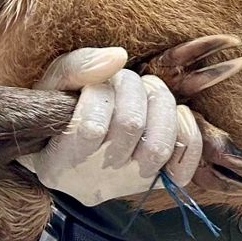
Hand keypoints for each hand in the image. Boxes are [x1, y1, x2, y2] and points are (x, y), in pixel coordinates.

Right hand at [19, 47, 200, 206]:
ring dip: (159, 104)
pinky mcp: (157, 181)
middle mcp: (96, 179)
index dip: (98, 93)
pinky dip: (187, 134)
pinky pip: (183, 169)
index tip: (92, 85)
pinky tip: (177, 113)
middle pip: (131, 126)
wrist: (71, 148)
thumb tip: (118, 57)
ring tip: (146, 94)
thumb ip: (78, 67)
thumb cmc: (60, 110)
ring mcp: (128, 183)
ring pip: (159, 145)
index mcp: (61, 161)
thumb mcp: (54, 83)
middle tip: (122, 82)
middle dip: (131, 89)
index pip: (92, 128)